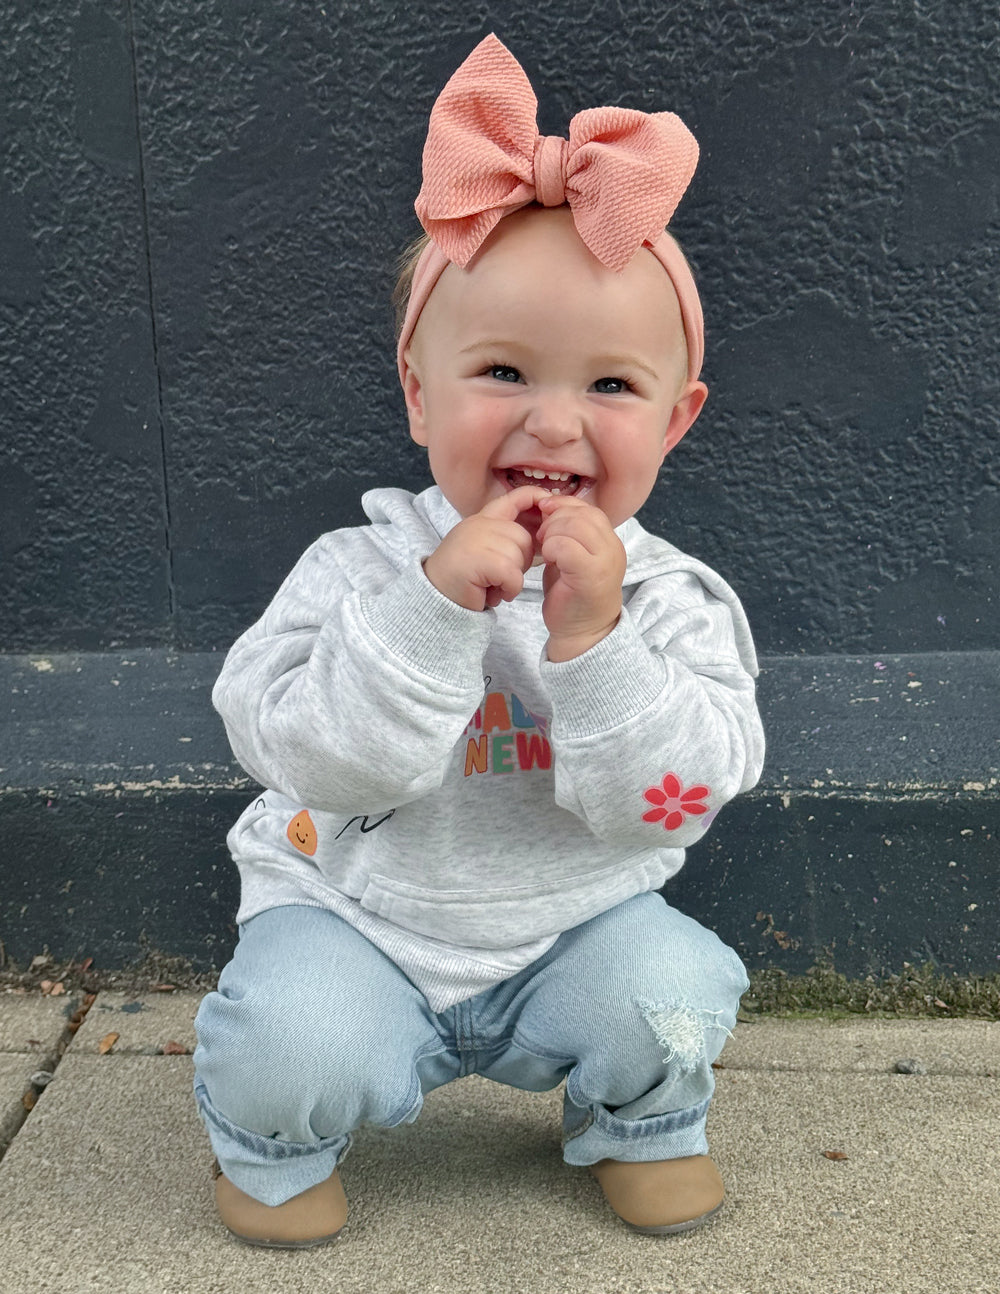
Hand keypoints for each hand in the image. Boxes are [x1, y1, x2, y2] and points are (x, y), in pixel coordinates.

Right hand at [423, 486, 549, 610]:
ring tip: (493, 585)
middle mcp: (480, 524)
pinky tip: (494, 593)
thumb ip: (505, 537)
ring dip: (513, 579)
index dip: (535, 497)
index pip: (514, 498)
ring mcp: (478, 539)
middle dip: (521, 562)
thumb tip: (542, 533)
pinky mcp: (481, 560)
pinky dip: (509, 589)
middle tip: (501, 576)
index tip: (549, 503)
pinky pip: (513, 575)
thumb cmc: (464, 576)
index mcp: (482, 519)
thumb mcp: (485, 548)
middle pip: (524, 537)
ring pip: (520, 557)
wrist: (435, 595)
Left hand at [536, 495, 625, 660]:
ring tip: (546, 551)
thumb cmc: (573, 595)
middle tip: (543, 538)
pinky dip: (552, 548)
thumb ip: (568, 532)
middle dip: (555, 520)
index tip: (545, 514)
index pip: (588, 509)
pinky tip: (548, 561)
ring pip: (575, 527)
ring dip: (552, 534)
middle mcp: (613, 549)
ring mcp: (605, 563)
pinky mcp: (591, 576)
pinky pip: (567, 547)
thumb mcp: (573, 557)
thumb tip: (549, 505)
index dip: (563, 506)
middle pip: (582, 514)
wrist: (582, 633)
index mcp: (610, 542)